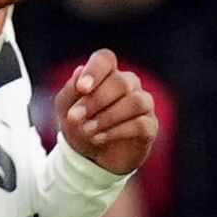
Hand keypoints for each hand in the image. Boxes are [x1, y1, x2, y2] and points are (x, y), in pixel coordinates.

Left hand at [57, 50, 157, 174]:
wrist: (91, 157)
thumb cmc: (80, 125)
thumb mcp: (66, 109)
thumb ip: (71, 91)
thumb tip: (79, 71)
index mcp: (107, 74)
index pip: (105, 59)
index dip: (95, 70)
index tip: (81, 88)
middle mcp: (129, 85)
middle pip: (121, 82)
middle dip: (96, 100)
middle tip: (75, 117)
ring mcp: (143, 105)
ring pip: (135, 102)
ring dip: (108, 117)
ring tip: (88, 131)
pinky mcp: (150, 126)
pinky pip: (141, 124)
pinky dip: (117, 131)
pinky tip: (98, 139)